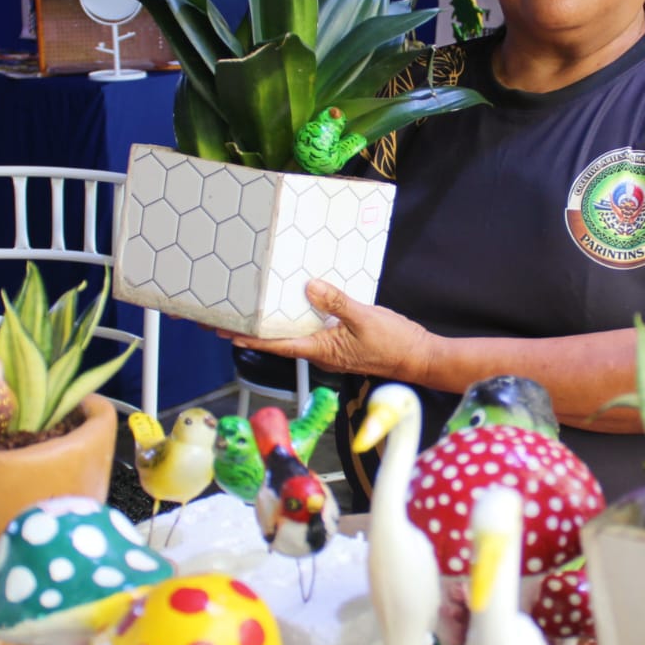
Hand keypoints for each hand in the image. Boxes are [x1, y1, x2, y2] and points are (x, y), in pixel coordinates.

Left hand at [225, 279, 433, 382]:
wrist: (418, 357)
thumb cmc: (394, 343)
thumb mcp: (364, 318)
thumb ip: (336, 302)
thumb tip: (309, 287)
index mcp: (321, 350)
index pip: (277, 344)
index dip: (250, 337)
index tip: (226, 331)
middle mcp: (320, 353)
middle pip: (280, 341)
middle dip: (254, 330)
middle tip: (228, 317)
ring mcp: (329, 350)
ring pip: (295, 335)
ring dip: (274, 324)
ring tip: (253, 310)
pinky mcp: (339, 344)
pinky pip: (312, 330)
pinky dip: (298, 319)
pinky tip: (294, 304)